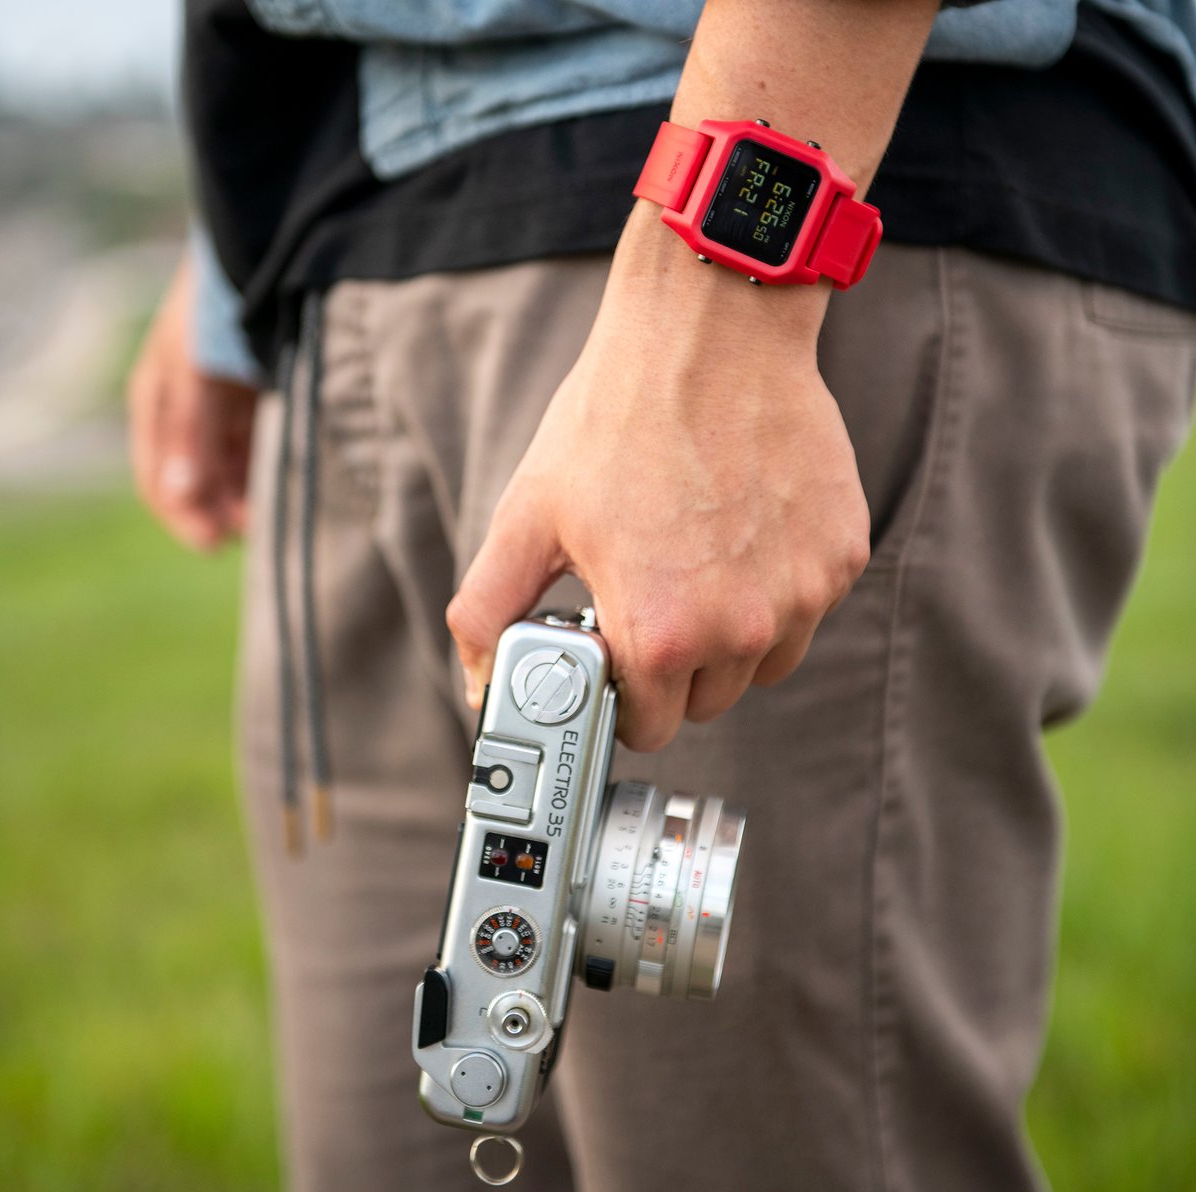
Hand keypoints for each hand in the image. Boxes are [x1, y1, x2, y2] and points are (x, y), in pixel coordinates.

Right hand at [128, 254, 259, 550]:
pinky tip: (289, 490)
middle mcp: (187, 408)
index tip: (216, 544)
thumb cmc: (222, 305)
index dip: (184, 516)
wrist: (271, 252)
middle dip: (221, 512)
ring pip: (231, 471)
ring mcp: (224, 405)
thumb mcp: (199, 370)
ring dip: (247, 497)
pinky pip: (259, 450)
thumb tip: (179, 496)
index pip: (160, 479)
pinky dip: (269, 472)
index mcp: (159, 400)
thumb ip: (191, 432)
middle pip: (198, 482)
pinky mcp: (260, 399)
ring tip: (276, 519)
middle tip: (257, 535)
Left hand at [447, 206, 869, 751]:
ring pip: (764, 662)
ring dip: (731, 636)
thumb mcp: (528, 515)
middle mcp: (742, 630)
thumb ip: (487, 614)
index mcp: (662, 635)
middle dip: (674, 667)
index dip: (625, 700)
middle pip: (708, 702)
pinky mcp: (842, 555)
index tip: (618, 660)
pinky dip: (777, 586)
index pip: (650, 728)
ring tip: (697, 559)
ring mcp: (802, 593)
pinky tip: (744, 528)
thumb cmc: (615, 419)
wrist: (711, 332)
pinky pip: (806, 605)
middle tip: (651, 595)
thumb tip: (479, 687)